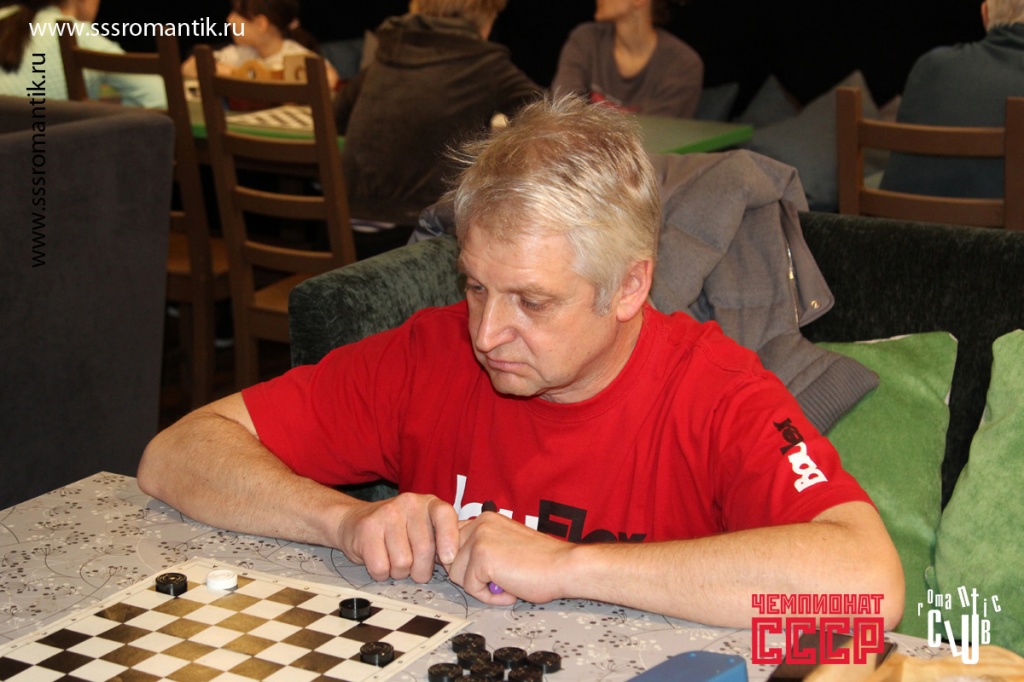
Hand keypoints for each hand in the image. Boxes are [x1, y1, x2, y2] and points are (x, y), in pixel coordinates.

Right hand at [335, 493, 458, 583]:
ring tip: (394, 559)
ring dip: (399, 572)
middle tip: (413, 566)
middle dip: (420, 569)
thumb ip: (443, 538)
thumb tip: (461, 560)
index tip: (448, 559)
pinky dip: (381, 573)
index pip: (445, 516)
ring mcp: (387, 514)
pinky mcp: (367, 529)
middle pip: (424, 550)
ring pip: (403, 563)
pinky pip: (381, 567)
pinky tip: (380, 559)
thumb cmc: (398, 530)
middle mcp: (409, 504)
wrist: (355, 521)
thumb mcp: (424, 527)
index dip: (449, 539)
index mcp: (429, 503)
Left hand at [447, 512, 573, 605]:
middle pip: (450, 559)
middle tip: (499, 579)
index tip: (482, 571)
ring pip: (456, 575)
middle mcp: (480, 524)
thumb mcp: (505, 543)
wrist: (564, 567)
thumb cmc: (541, 561)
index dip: (463, 561)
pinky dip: (488, 597)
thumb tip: (456, 562)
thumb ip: (483, 546)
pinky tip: (510, 590)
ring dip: (480, 587)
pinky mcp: (482, 557)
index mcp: (485, 519)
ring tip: (507, 584)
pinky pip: (470, 588)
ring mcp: (480, 539)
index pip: (453, 541)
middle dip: (470, 575)